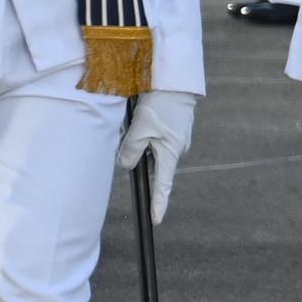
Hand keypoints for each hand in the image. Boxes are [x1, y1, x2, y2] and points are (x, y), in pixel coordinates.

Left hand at [116, 89, 196, 221]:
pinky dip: (145, 132)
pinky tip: (141, 117)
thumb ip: (131, 150)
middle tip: (130, 133)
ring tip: (135, 120)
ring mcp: (176, 138)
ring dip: (140, 140)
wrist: (175, 82)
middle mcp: (176, 149)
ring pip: (152, 148)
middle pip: (152, 164)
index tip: (156, 220)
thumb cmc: (160, 105)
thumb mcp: (140, 129)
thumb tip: (125, 165)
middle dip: (138, 156)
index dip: (158, 204)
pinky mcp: (173, 128)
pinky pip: (156, 137)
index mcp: (170, 153)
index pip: (163, 186)